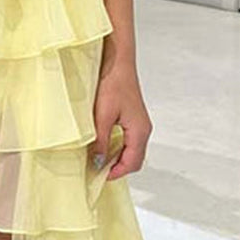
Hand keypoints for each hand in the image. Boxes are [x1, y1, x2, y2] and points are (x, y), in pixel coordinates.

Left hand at [91, 47, 150, 180]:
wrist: (117, 62)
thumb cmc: (112, 85)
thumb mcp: (102, 116)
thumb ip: (101, 141)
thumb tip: (98, 162)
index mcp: (140, 131)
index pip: (133, 163)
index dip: (116, 173)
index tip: (98, 177)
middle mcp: (143, 129)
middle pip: (134, 159)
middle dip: (116, 167)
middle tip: (96, 169)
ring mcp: (140, 124)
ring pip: (131, 150)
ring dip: (116, 157)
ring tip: (96, 158)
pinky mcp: (133, 118)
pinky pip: (128, 140)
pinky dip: (116, 147)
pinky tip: (101, 143)